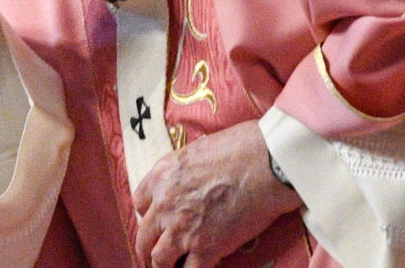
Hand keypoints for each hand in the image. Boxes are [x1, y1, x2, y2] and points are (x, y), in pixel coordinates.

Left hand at [133, 121, 299, 267]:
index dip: (148, 215)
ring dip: (163, 267)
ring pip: (159, 259)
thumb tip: (191, 181)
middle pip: (144, 236)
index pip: (140, 203)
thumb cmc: (239, 148)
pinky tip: (199, 267)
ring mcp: (183, 229)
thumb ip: (184, 172)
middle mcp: (165, 204)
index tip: (157, 222)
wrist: (264, 164)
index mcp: (161, 176)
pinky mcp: (206, 247)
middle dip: (148, 248)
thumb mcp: (196, 151)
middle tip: (155, 256)